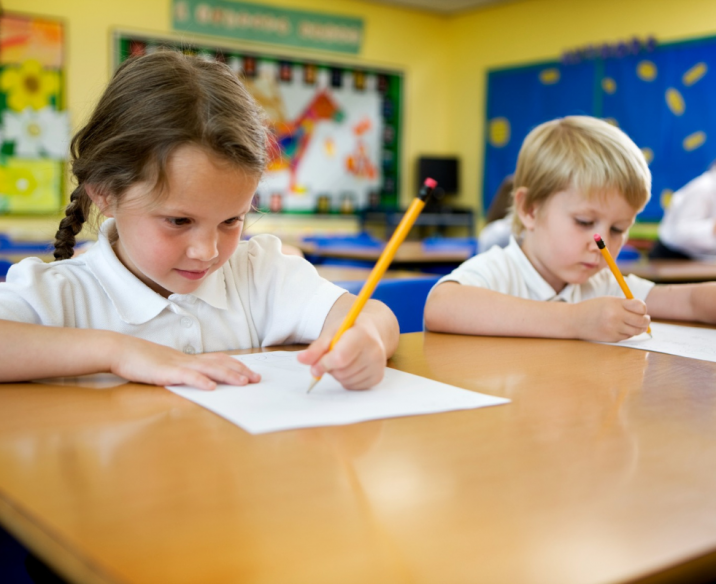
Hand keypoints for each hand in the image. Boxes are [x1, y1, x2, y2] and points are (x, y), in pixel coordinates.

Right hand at [109, 337, 260, 389]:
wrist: (121, 350)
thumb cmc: (143, 360)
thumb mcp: (168, 366)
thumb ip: (184, 371)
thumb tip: (201, 380)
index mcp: (189, 358)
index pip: (218, 360)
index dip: (236, 365)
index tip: (251, 373)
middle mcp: (187, 359)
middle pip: (219, 363)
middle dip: (240, 371)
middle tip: (257, 379)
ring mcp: (177, 365)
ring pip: (208, 369)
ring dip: (227, 375)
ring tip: (243, 382)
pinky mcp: (165, 372)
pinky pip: (186, 376)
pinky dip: (199, 381)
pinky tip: (211, 388)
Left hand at [297, 322, 386, 389]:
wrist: (370, 333)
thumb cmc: (348, 331)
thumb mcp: (331, 333)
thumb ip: (316, 348)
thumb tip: (301, 359)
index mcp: (362, 334)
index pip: (340, 358)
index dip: (324, 364)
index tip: (314, 367)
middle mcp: (375, 350)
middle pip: (341, 371)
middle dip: (331, 367)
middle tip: (333, 356)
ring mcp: (378, 365)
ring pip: (346, 380)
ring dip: (337, 374)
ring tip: (343, 360)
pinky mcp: (378, 377)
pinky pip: (352, 387)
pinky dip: (346, 380)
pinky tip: (351, 367)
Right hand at [572, 297, 650, 341]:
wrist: (574, 320)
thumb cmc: (592, 308)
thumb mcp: (608, 301)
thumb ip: (625, 304)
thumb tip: (644, 313)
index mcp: (615, 304)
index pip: (641, 307)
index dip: (643, 308)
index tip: (641, 309)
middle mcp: (615, 317)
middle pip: (642, 321)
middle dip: (645, 320)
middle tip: (644, 318)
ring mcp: (614, 329)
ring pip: (636, 331)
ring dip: (637, 328)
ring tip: (632, 323)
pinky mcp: (612, 338)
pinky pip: (627, 336)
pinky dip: (627, 332)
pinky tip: (619, 328)